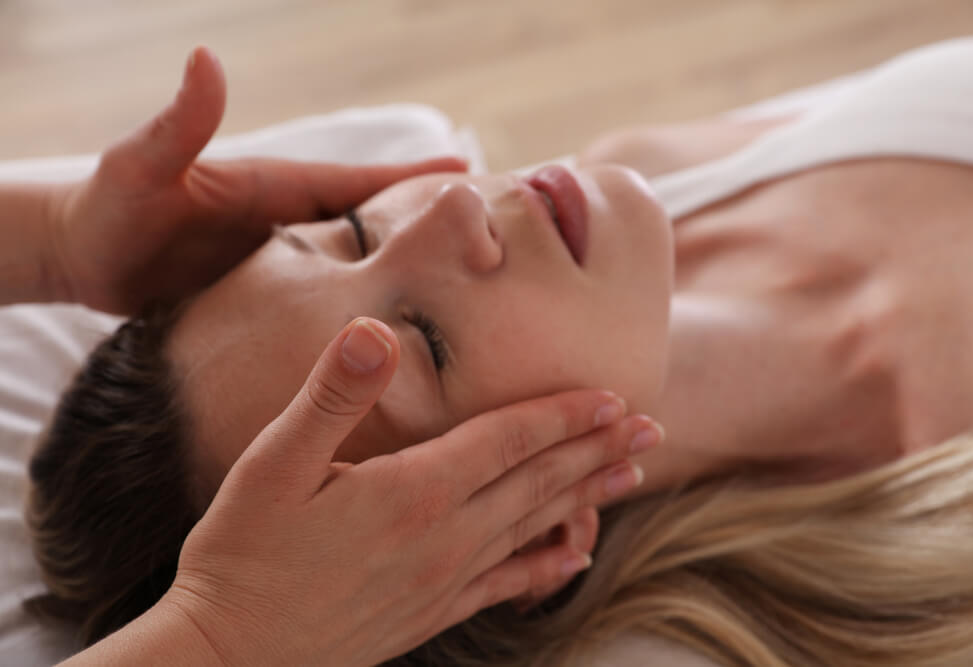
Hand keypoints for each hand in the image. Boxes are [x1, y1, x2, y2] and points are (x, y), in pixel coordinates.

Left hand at [45, 47, 464, 313]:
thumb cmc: (110, 211)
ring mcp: (288, 261)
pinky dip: (369, 306)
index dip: (418, 183)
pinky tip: (394, 331)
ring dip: (410, 270)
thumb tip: (207, 56)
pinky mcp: (275, 297)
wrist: (85, 256)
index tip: (478, 181)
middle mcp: (294, 223)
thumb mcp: (142, 168)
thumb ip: (180, 124)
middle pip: (379, 224)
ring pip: (363, 266)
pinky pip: (334, 301)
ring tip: (468, 289)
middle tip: (498, 237)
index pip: (362, 184)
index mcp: (280, 190)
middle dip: (434, 226)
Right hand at [162, 317, 654, 666]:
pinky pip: (508, 586)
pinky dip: (548, 565)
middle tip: (653, 428)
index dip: (565, 415)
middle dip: (599, 449)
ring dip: (588, 497)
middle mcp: (445, 538)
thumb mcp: (273, 462)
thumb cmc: (241, 554)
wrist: (225, 656)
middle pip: (540, 482)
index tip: (615, 396)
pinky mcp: (429, 614)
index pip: (510, 440)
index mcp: (415, 492)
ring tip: (633, 475)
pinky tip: (574, 557)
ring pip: (536, 528)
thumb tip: (374, 331)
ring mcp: (443, 582)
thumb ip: (332, 396)